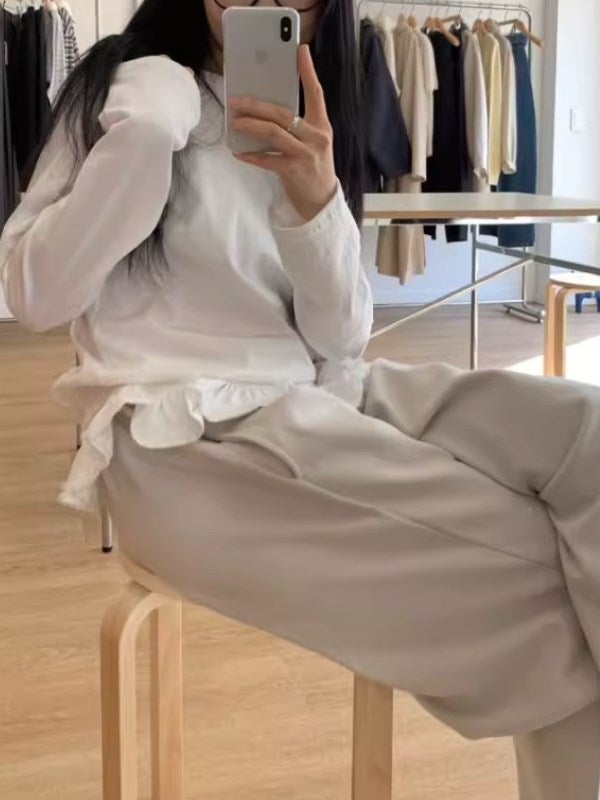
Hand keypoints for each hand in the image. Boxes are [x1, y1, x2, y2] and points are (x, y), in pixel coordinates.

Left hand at [229, 45, 337, 221]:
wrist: (321, 202)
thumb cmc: (313, 168)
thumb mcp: (313, 143)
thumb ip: (298, 127)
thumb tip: (268, 111)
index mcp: (321, 126)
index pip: (316, 94)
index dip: (308, 72)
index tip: (300, 51)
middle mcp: (316, 137)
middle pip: (284, 114)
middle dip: (257, 105)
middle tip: (236, 100)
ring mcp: (305, 155)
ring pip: (274, 133)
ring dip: (250, 125)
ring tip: (234, 122)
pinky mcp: (293, 171)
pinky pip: (267, 160)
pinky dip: (251, 156)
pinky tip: (238, 152)